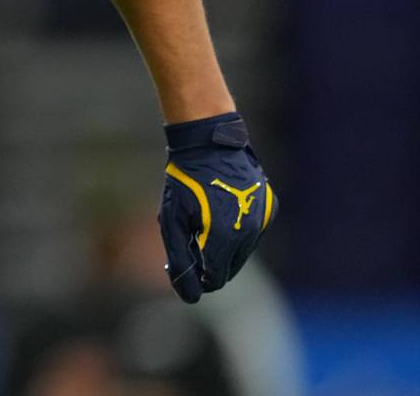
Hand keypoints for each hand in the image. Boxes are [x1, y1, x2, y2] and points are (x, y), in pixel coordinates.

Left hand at [159, 112, 275, 302]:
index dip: (196, 278)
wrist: (209, 144)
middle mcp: (250, 232)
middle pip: (229, 268)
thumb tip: (190, 296)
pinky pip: (252, 232)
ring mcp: (263, 220)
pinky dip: (237, 231)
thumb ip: (180, 260)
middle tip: (188, 245)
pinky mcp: (269, 208)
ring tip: (202, 224)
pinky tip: (219, 211)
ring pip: (242, 251)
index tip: (182, 266)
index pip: (215, 278)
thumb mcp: (172, 221)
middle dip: (208, 265)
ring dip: (223, 248)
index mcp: (224, 237)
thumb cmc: (184, 182)